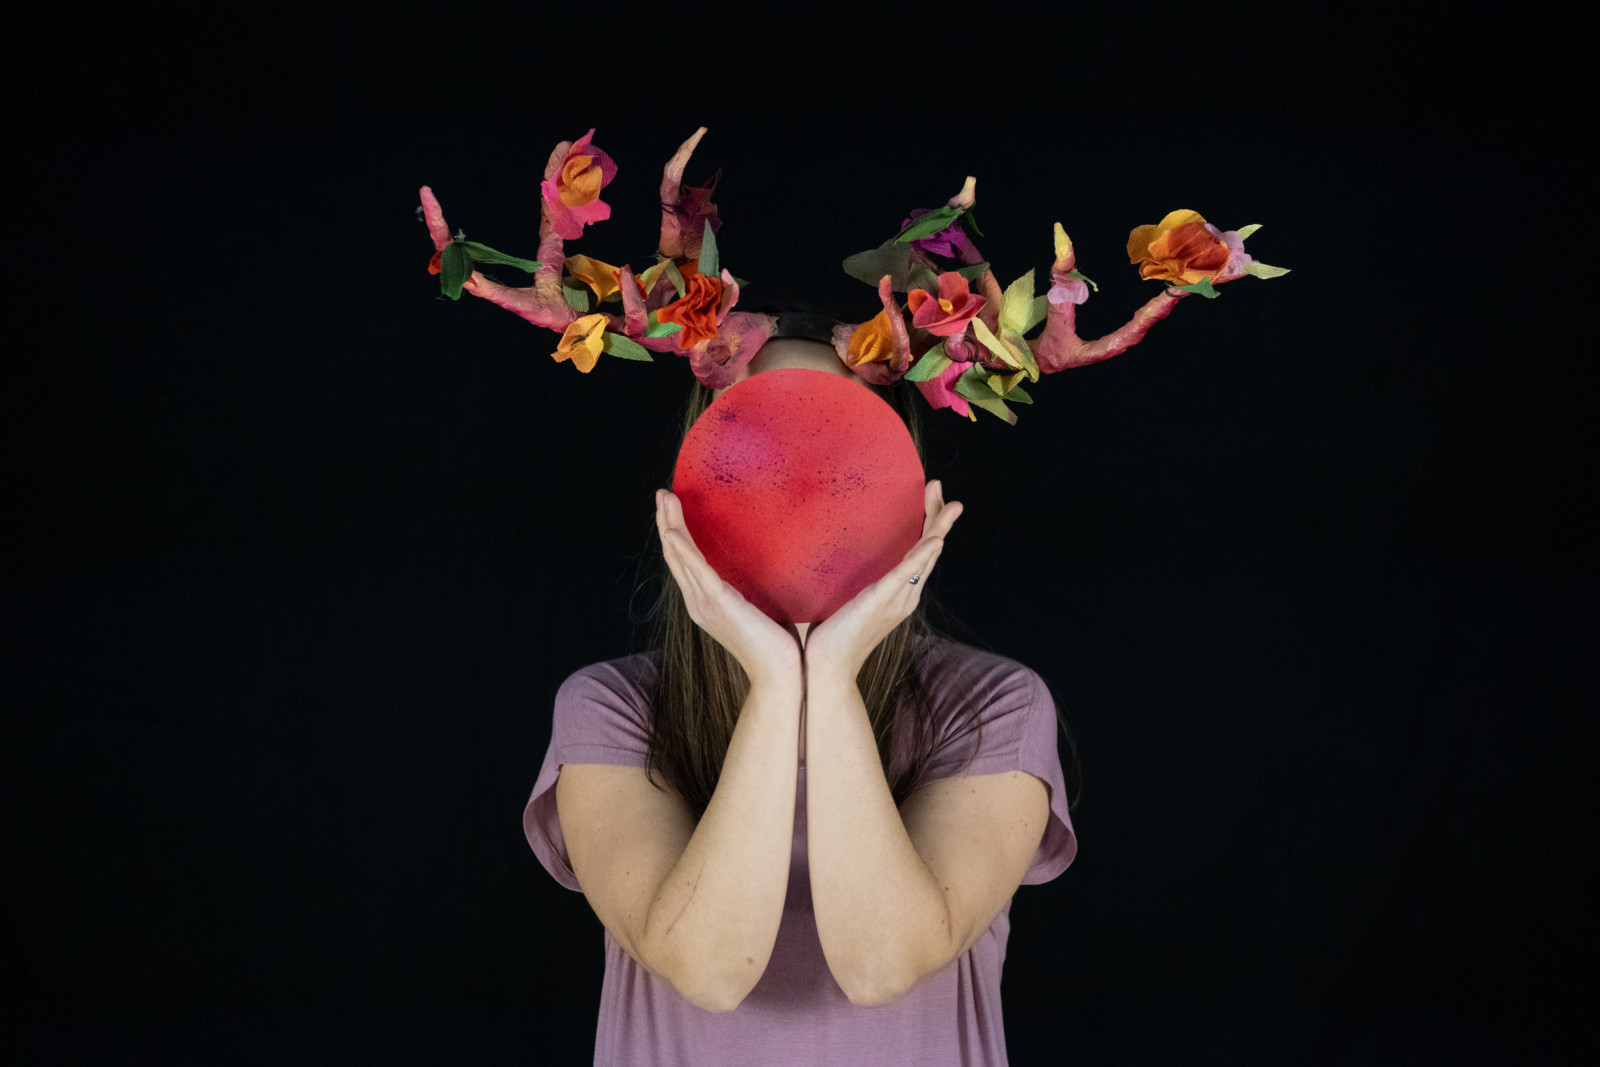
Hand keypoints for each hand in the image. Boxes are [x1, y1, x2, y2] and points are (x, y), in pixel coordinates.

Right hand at [656, 489, 802, 687]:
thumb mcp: (763, 606)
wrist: (781, 673)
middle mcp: (699, 602)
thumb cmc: (777, 644)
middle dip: (667, 523)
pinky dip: (683, 549)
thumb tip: (771, 563)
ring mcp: (705, 604)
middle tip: (662, 494)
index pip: (685, 562)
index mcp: (707, 602)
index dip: (675, 534)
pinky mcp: (718, 604)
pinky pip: (696, 570)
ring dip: (670, 526)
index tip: (672, 507)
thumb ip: (758, 586)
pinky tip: (673, 531)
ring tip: (665, 498)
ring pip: (680, 557)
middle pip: (675, 555)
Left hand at [802, 480, 961, 680]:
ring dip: (937, 528)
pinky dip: (922, 556)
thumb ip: (846, 579)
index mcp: (897, 592)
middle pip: (929, 550)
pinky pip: (908, 575)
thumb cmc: (828, 636)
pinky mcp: (883, 602)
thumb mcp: (841, 598)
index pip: (918, 552)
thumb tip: (833, 555)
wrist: (825, 667)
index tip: (927, 495)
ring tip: (949, 504)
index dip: (926, 524)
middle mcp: (904, 595)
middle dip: (936, 517)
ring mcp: (897, 599)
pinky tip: (934, 540)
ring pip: (925, 557)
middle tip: (938, 485)